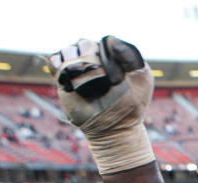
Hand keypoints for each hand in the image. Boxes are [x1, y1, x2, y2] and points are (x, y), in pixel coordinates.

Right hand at [47, 36, 154, 173]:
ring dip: (75, 61)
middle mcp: (94, 61)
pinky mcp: (64, 79)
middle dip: (90, 56)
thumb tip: (109, 39)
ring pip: (69, 50)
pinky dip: (58, 63)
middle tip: (98, 76)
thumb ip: (131, 56)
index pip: (103, 42)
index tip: (112, 70)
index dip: (105, 51)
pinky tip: (68, 74)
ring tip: (84, 79)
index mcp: (113, 57)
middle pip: (83, 43)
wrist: (114, 127)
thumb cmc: (131, 105)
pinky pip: (55, 61)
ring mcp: (78, 69)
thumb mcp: (141, 79)